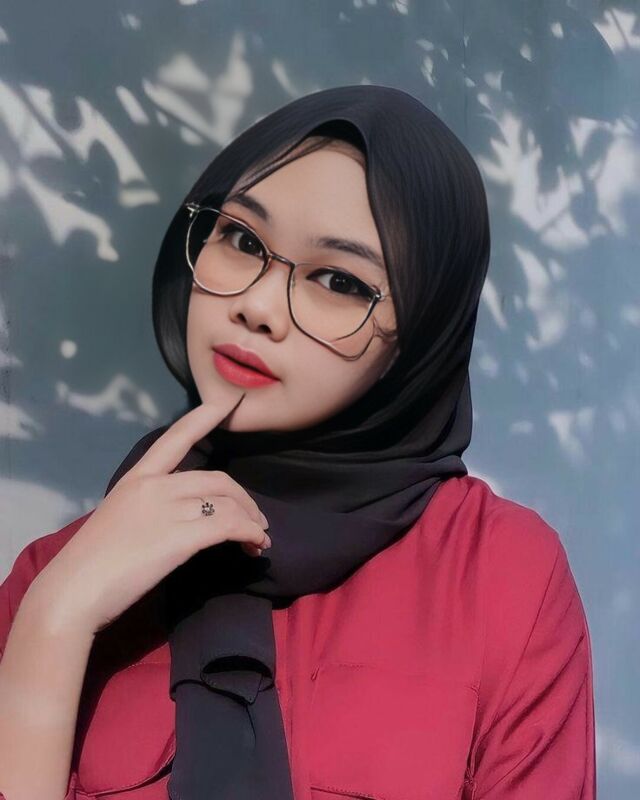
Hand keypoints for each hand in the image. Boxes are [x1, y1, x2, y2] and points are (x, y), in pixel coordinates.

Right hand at [29, 398, 271, 635]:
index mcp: (136, 477)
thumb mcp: (118, 520)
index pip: (175, 439)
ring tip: (258, 540)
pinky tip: (255, 545)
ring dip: (251, 521)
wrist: (72, 592)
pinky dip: (250, 533)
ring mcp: (167, 509)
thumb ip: (148, 510)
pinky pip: (229, 525)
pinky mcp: (180, 536)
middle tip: (257, 522)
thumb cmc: (89, 565)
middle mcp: (154, 485)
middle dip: (244, 499)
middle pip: (217, 479)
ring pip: (227, 502)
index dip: (203, 418)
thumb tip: (181, 521)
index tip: (225, 402)